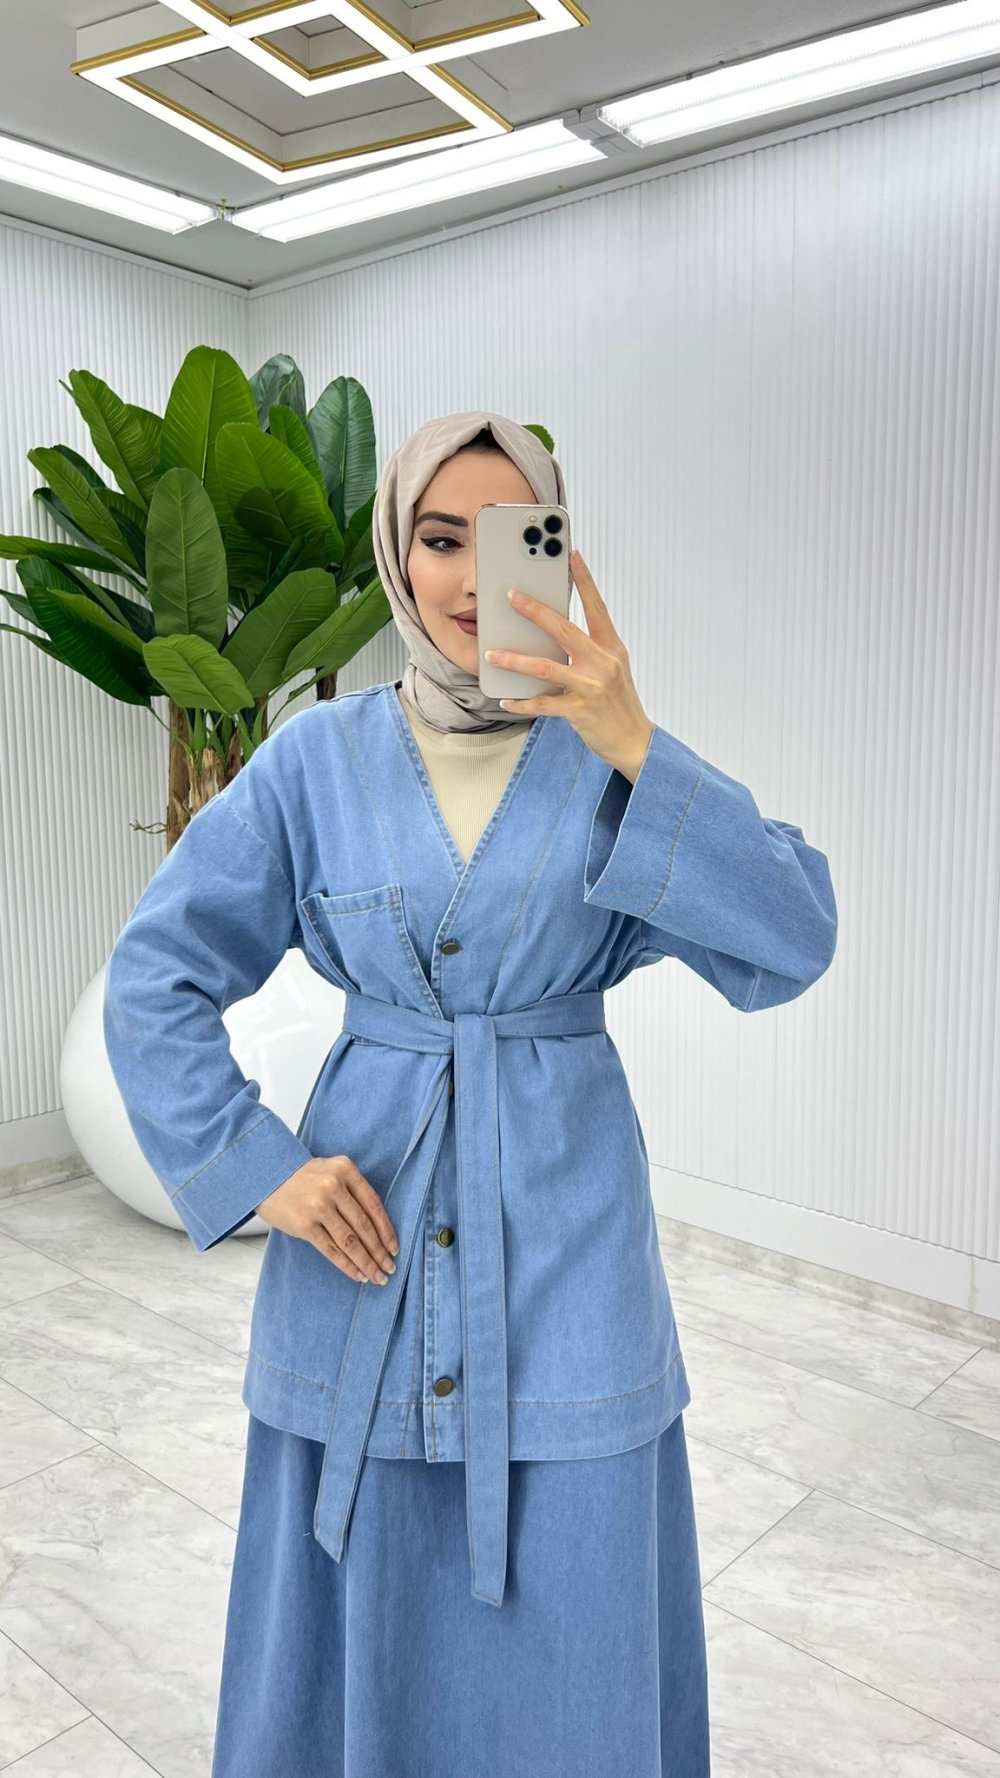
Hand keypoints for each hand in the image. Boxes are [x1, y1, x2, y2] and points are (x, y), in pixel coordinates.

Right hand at [257, 1157, 399, 1284]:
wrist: (266, 1179)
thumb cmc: (304, 1178)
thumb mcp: (331, 1170)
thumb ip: (353, 1190)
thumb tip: (379, 1229)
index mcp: (345, 1169)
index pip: (373, 1204)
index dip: (386, 1230)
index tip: (394, 1248)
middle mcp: (333, 1186)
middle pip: (364, 1226)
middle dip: (379, 1251)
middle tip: (389, 1268)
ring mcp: (318, 1205)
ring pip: (350, 1241)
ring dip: (367, 1262)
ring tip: (377, 1276)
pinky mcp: (304, 1224)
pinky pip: (331, 1250)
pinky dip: (347, 1265)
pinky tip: (358, 1275)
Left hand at [483, 548, 654, 780]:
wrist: (634, 741)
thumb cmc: (619, 703)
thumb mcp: (612, 669)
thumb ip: (590, 649)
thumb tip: (555, 632)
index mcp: (611, 648)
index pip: (596, 607)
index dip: (584, 580)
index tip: (571, 555)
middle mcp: (602, 663)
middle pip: (563, 629)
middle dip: (535, 610)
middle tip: (512, 596)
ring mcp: (590, 687)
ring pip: (545, 667)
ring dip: (515, 660)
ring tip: (493, 654)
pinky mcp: (579, 711)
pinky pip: (542, 704)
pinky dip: (522, 702)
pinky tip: (506, 700)